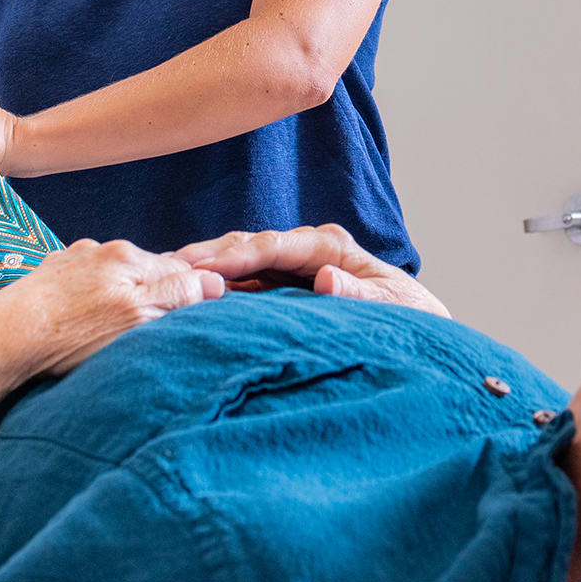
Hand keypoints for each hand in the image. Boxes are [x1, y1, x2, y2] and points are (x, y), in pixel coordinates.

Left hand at [0, 240, 224, 381]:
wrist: (3, 336)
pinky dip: (91, 296)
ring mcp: (74, 259)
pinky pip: (84, 281)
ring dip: (122, 293)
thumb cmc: (70, 335)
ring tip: (114, 324)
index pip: (181, 271)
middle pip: (147, 270)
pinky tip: (82, 317)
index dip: (193, 292)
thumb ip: (176, 296)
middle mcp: (104, 250)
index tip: (197, 314)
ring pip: (114, 274)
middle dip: (156, 292)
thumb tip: (215, 282)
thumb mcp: (135, 319)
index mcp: (130, 259)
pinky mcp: (50, 272)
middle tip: (153, 325)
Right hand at [175, 224, 448, 319]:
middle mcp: (306, 249)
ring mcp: (290, 268)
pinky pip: (243, 286)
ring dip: (206, 270)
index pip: (275, 245)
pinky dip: (216, 290)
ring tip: (164, 279)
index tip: (204, 266)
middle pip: (249, 247)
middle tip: (167, 267)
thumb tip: (325, 277)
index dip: (238, 254)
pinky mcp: (281, 289)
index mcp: (330, 245)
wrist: (416, 337)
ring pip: (241, 264)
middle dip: (210, 256)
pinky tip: (185, 298)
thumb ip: (360, 294)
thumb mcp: (391, 307)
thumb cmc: (408, 319)